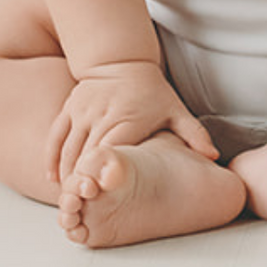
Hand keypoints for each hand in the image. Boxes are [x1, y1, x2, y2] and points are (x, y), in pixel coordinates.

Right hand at [46, 61, 218, 182]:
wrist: (122, 59)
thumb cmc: (152, 91)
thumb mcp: (176, 111)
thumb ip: (194, 135)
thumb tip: (214, 157)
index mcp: (128, 121)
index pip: (113, 156)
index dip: (106, 179)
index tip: (104, 199)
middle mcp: (101, 117)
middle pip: (86, 158)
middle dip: (83, 183)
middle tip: (82, 207)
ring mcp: (82, 114)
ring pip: (67, 152)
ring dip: (67, 176)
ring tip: (71, 198)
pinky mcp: (68, 110)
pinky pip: (54, 139)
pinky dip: (52, 161)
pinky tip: (55, 180)